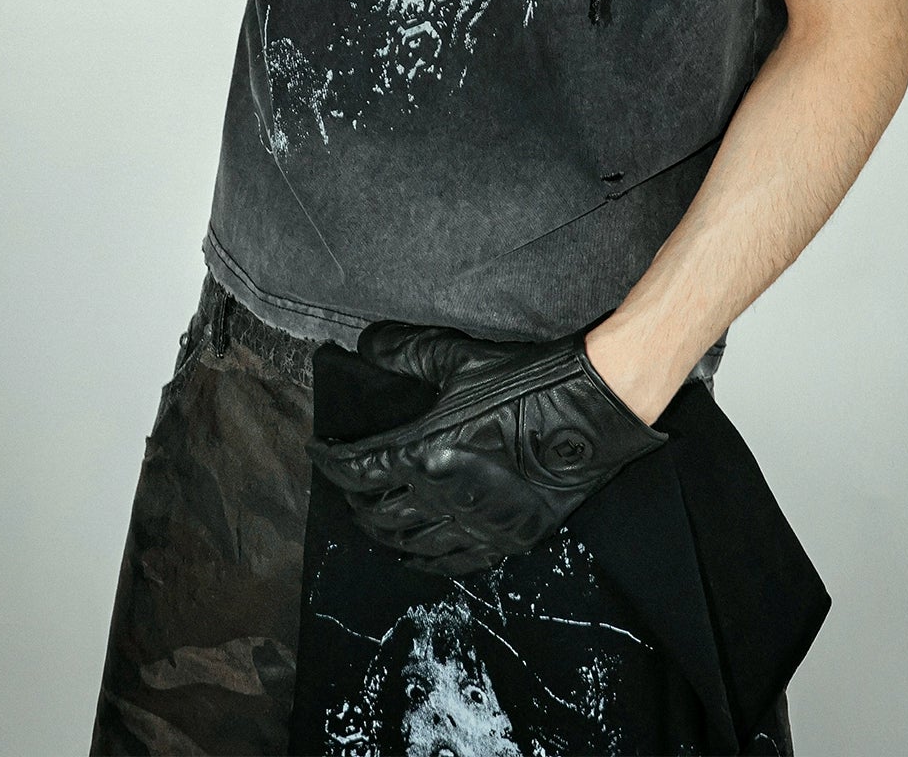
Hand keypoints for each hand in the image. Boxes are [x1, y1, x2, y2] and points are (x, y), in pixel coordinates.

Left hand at [306, 322, 667, 577]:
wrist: (589, 415)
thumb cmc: (527, 382)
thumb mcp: (461, 359)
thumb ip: (408, 351)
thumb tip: (368, 344)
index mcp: (423, 453)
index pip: (358, 467)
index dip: (331, 461)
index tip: (319, 452)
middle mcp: (441, 497)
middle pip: (377, 512)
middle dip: (354, 500)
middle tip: (348, 486)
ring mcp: (474, 524)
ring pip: (409, 543)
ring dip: (382, 534)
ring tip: (373, 521)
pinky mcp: (505, 538)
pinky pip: (452, 562)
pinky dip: (425, 561)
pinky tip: (417, 557)